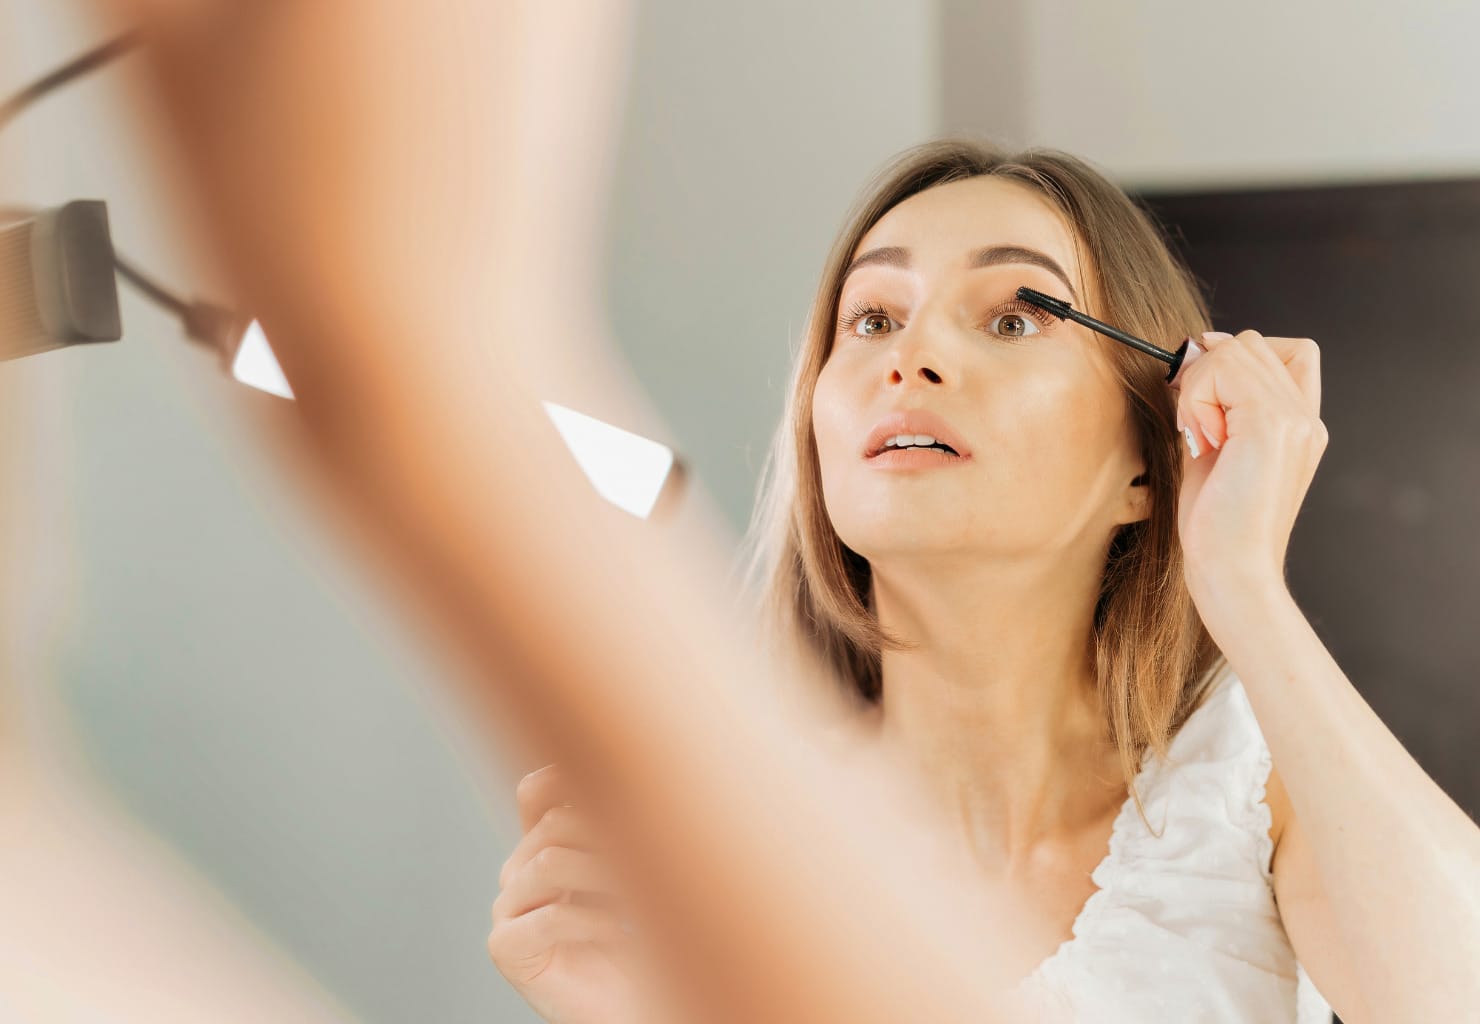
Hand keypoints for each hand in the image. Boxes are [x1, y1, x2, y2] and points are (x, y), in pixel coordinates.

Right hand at [490, 764, 654, 1023]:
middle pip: (551, 825)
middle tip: (647, 853)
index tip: (620, 780)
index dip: (568, 776)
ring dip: (602, 871)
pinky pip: (548, 917)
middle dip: (605, 833)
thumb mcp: (632, 871)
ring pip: (549, 862)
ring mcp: (508, 910)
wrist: (624, 1005)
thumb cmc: (636, 940)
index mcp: (543, 846)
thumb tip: (641, 772)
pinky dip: (594, 920)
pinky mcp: (508, 948)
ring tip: (637, 893)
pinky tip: (622, 931)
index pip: (537, 791)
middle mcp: (519, 872)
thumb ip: (622, 828)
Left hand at [1172, 329, 1326, 607]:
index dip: (1238, 358)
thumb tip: (1192, 352)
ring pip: (1237, 348)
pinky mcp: (1273, 424)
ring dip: (1198, 385)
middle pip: (1253, 343)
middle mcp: (1307, 418)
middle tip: (1192, 424)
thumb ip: (1210, 405)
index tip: (1202, 394)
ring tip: (1197, 436)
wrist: (1230, 571)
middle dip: (1207, 371)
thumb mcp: (1211, 451)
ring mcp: (1296, 419)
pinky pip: (1224, 369)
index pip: (1289, 351)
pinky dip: (1196, 395)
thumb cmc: (1215, 526)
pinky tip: (1198, 438)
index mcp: (1301, 425)